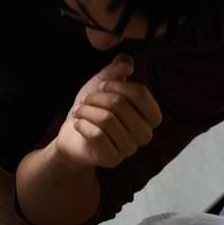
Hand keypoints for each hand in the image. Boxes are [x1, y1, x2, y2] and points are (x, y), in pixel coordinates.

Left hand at [52, 54, 161, 171]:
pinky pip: (96, 135)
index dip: (116, 84)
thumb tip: (127, 65)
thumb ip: (117, 69)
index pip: (140, 93)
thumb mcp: (105, 83)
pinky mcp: (111, 159)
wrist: (73, 136)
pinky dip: (82, 124)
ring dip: (86, 110)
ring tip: (79, 110)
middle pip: (120, 105)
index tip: (101, 85)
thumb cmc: (94, 109)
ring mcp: (129, 149)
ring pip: (106, 119)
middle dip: (96, 97)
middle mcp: (145, 134)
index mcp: (151, 115)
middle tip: (86, 100)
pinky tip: (77, 124)